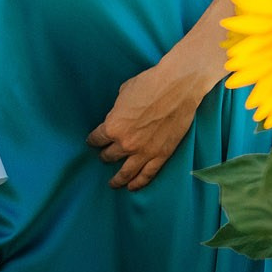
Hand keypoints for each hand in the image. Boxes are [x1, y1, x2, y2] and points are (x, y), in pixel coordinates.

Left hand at [87, 57, 206, 190]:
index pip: (97, 139)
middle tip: (104, 156)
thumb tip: (118, 115)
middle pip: (109, 156)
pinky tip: (132, 187)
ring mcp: (144, 152)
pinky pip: (147, 175)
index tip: (93, 141)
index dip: (93, 140)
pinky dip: (139, 183)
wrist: (178, 87)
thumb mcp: (124, 93)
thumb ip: (118, 110)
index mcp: (113, 127)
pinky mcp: (161, 155)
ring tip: (113, 184)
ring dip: (118, 179)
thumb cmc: (150, 84)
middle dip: (105, 156)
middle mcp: (126, 143)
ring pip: (126, 173)